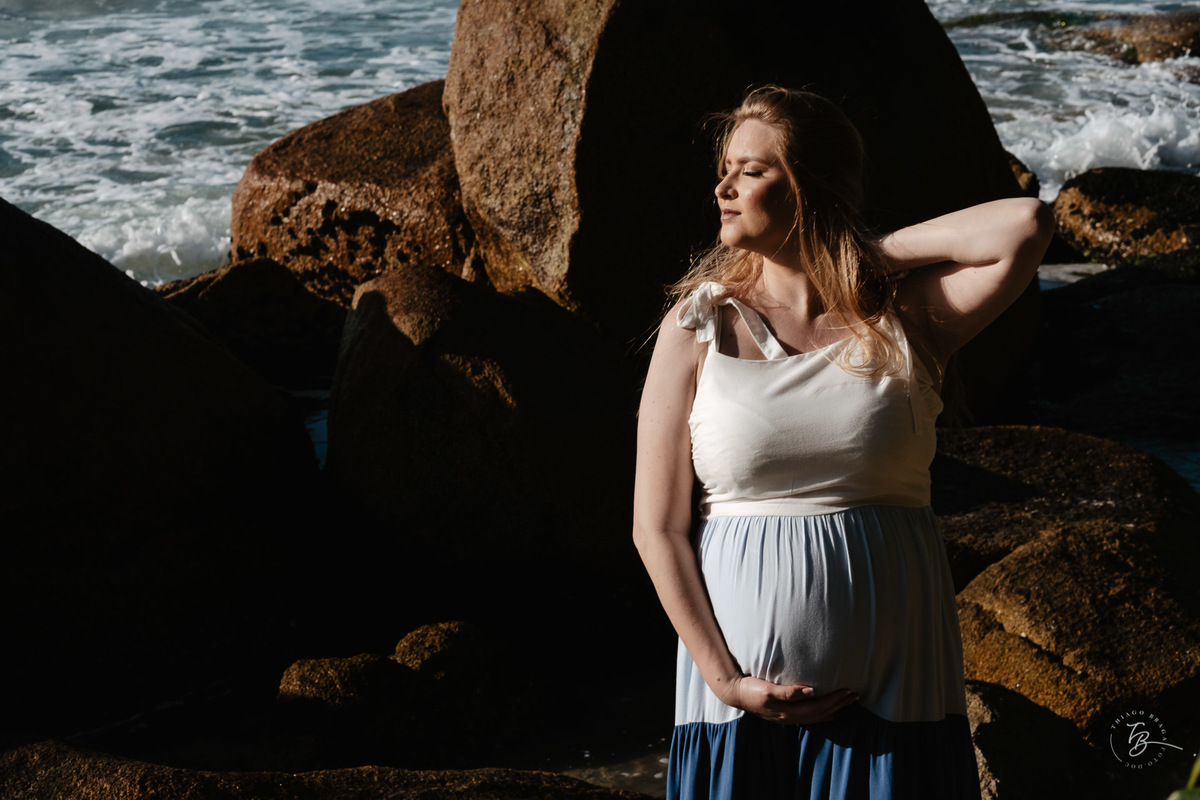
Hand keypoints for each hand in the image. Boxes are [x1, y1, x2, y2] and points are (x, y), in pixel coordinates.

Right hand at [720, 675, 859, 724]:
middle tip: (855, 695)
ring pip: (817, 716)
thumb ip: (788, 692)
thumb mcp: (767, 689)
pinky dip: (822, 716)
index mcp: (789, 711)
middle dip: (839, 704)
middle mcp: (791, 716)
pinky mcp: (784, 713)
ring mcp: (787, 717)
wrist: (734, 693)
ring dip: (834, 709)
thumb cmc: (750, 688)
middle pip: (821, 713)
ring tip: (847, 703)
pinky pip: (809, 717)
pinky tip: (828, 715)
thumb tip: (811, 691)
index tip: (849, 691)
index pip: (819, 706)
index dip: (835, 700)